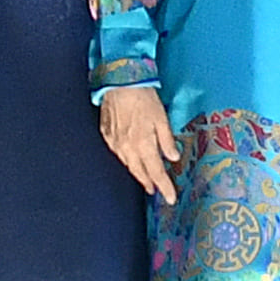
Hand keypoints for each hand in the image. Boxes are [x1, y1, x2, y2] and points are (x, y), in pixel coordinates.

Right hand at [100, 86, 182, 200]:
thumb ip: (167, 140)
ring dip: (137, 173)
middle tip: (156, 191)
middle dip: (149, 183)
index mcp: (143, 145)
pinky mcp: (106, 134)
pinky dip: (126, 160)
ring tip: (145, 179)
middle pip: (140, 172)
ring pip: (128, 164)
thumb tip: (173, 158)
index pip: (156, 172)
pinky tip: (130, 160)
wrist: (120, 82)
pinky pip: (118, 153)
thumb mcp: (161, 118)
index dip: (164, 187)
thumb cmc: (143, 97)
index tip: (170, 198)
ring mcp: (115, 142)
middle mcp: (127, 148)